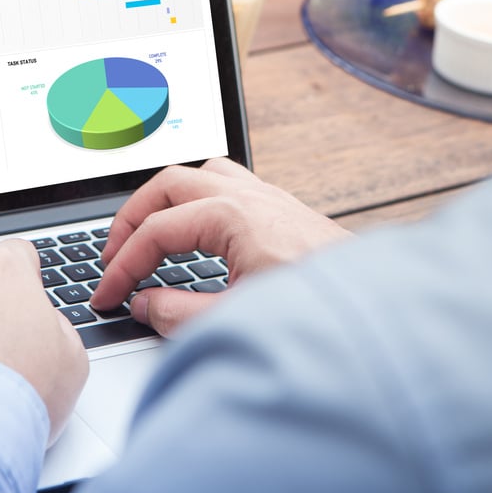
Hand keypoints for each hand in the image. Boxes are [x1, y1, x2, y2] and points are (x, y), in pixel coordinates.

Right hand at [90, 158, 352, 335]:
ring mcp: (268, 196)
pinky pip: (227, 181)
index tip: (108, 296)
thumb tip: (144, 304)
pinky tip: (197, 226)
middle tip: (112, 258)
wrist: (383, 309)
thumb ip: (179, 313)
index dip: (122, 267)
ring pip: (198, 172)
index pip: (156, 233)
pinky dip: (198, 197)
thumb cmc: (320, 312)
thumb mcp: (235, 319)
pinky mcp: (283, 208)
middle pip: (166, 186)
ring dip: (165, 199)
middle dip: (131, 221)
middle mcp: (249, 196)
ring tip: (148, 233)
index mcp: (232, 216)